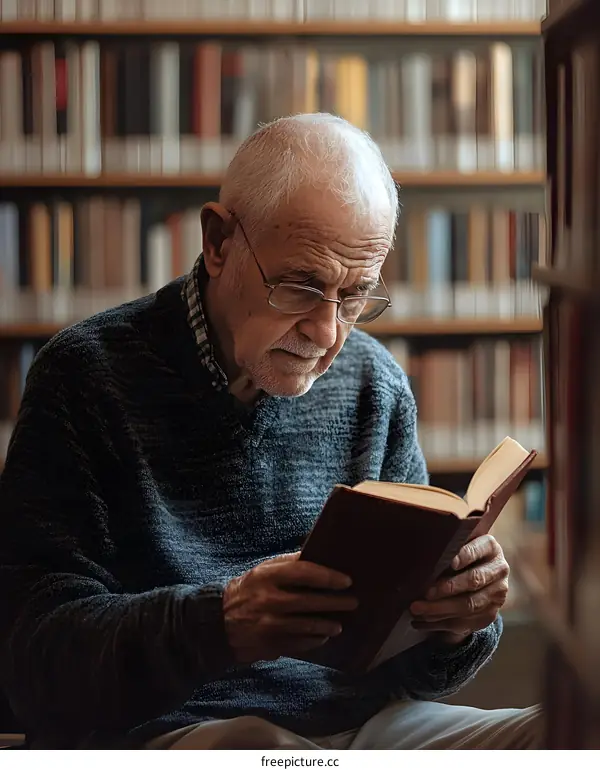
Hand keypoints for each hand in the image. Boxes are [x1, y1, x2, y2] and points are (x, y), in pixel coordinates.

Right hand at [223, 552, 357, 663]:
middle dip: (335, 603)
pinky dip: (313, 641)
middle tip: (352, 602)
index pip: (304, 572)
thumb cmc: (247, 590)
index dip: (328, 576)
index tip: (346, 581)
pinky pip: (298, 644)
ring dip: (327, 625)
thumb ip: (288, 564)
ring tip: (339, 624)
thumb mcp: (262, 570)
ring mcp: (268, 624)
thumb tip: (318, 554)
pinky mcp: (268, 644)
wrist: (217, 622)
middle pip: (309, 601)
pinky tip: (322, 637)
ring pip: (306, 626)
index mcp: (266, 576)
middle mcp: (267, 599)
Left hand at [409, 534, 509, 644]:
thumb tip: (424, 555)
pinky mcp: (490, 614)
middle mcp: (499, 570)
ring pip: (469, 605)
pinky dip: (441, 622)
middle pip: (474, 580)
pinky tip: (422, 620)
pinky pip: (465, 622)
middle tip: (426, 592)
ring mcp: (496, 594)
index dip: (464, 556)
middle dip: (448, 587)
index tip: (449, 562)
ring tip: (417, 609)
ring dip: (441, 609)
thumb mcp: (457, 544)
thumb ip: (447, 546)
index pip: (477, 550)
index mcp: (489, 547)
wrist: (476, 574)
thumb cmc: (457, 554)